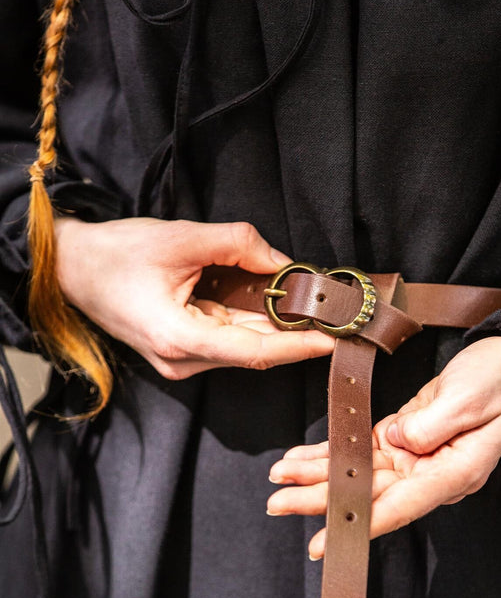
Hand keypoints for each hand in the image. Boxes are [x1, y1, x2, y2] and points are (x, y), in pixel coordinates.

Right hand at [55, 216, 333, 377]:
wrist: (70, 267)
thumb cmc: (116, 254)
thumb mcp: (180, 236)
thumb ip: (237, 244)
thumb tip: (282, 262)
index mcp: (179, 338)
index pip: (255, 351)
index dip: (298, 347)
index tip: (332, 340)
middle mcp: (181, 360)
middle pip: (253, 351)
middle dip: (295, 332)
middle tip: (333, 313)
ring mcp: (179, 361)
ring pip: (242, 346)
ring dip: (275, 326)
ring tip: (310, 303)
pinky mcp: (180, 352)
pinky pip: (226, 340)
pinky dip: (251, 322)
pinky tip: (274, 302)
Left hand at [267, 329, 500, 558]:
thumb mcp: (470, 397)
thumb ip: (431, 424)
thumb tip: (394, 441)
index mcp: (453, 472)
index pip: (399, 506)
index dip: (358, 524)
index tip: (323, 542)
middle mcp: (432, 473)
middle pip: (370, 495)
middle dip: (320, 499)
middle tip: (277, 503)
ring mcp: (417, 457)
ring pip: (360, 474)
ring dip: (317, 475)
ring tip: (278, 478)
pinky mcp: (407, 437)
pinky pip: (363, 451)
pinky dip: (332, 453)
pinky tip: (303, 457)